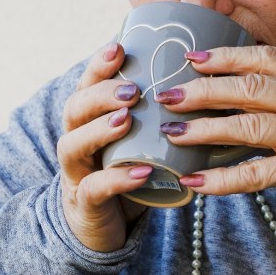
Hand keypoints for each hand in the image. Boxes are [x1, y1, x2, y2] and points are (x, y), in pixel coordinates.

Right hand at [57, 42, 151, 252]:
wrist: (101, 228)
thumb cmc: (126, 173)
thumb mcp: (138, 140)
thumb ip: (156, 113)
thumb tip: (202, 79)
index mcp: (88, 121)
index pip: (86, 85)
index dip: (98, 65)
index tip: (119, 46)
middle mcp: (76, 141)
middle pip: (74, 109)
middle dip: (101, 95)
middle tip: (133, 90)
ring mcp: (77, 173)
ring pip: (73, 145)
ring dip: (100, 129)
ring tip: (127, 119)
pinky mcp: (85, 204)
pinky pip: (95, 188)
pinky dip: (117, 179)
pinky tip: (142, 172)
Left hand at [158, 45, 275, 217]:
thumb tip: (233, 94)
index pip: (267, 58)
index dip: (227, 56)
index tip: (192, 58)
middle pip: (251, 87)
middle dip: (204, 89)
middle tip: (168, 94)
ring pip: (249, 125)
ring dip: (205, 128)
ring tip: (173, 133)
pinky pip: (257, 173)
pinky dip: (222, 179)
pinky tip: (195, 181)